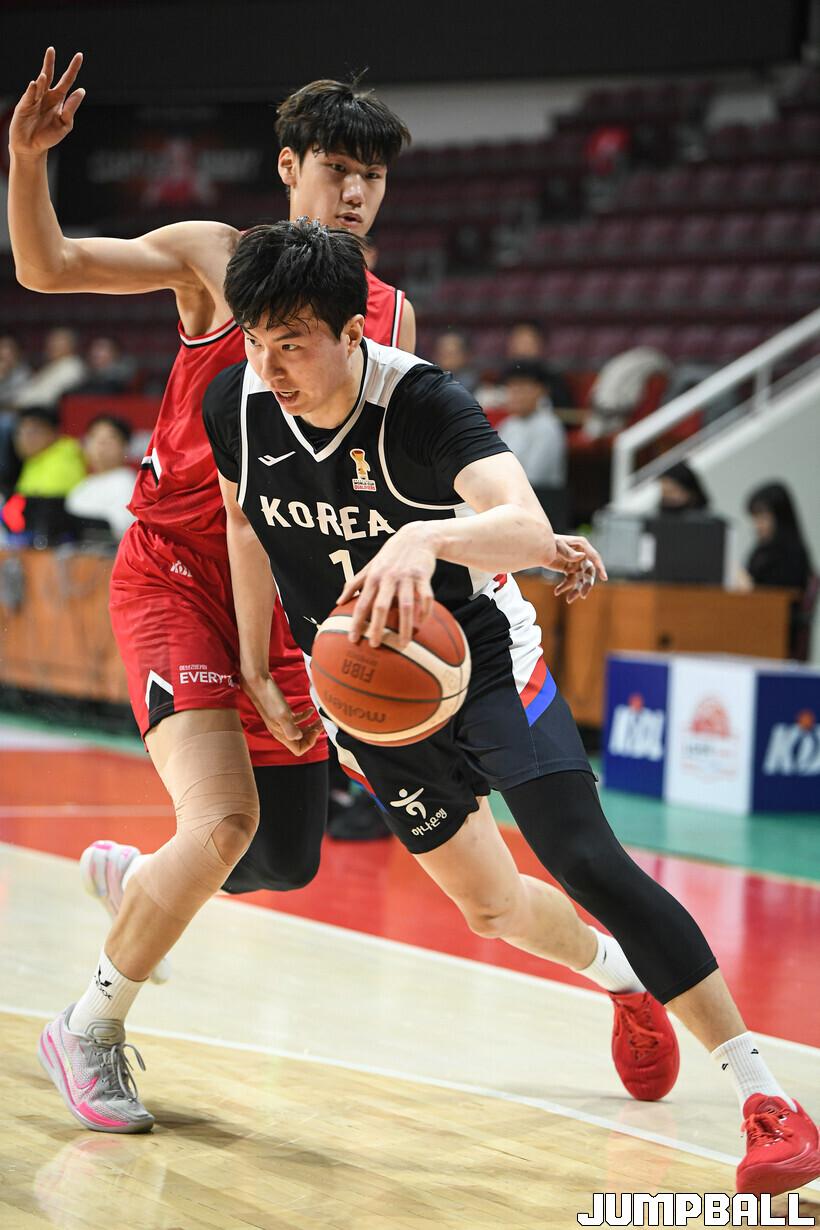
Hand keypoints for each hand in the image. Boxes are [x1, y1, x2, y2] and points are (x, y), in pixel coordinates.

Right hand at [9, 47, 84, 159]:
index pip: (67, 81)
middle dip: (49, 62)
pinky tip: (35, 84)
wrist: (32, 147)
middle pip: (49, 75)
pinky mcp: (24, 106)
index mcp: (58, 99)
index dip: (73, 69)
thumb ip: (72, 108)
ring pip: (39, 85)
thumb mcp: (65, 124)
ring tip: (45, 74)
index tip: (79, 55)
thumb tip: (81, 91)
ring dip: (42, 79)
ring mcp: (34, 99)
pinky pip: (29, 95)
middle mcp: (46, 96)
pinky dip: (32, 90)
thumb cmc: (49, 137)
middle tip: (51, 49)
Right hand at [240, 671, 323, 756]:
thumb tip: (299, 737)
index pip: (298, 749)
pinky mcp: (283, 712)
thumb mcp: (282, 714)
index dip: (309, 742)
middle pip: (300, 740)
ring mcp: (282, 721)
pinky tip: (311, 709)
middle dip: (313, 734)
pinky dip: (305, 716)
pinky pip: (297, 719)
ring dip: (311, 725)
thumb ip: (290, 729)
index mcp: (281, 733)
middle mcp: (281, 730)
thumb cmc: (270, 697)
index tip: (316, 730)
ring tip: (319, 718)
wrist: (258, 682)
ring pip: (300, 729)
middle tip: (321, 724)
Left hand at [337, 523, 436, 647]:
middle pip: (381, 606)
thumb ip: (354, 583)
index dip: (356, 621)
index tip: (352, 639)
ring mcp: (406, 577)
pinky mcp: (423, 576)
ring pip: (406, 605)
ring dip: (405, 626)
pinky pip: (425, 597)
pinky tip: (422, 623)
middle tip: (375, 645)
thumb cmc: (390, 555)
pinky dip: (425, 611)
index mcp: (374, 577)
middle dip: (377, 627)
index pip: (362, 602)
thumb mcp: (371, 566)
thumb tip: (339, 601)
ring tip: (404, 644)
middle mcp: (388, 577)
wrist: (416, 537)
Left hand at [549, 534, 607, 603]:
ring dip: (575, 590)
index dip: (600, 567)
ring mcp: (576, 564)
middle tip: (582, 595)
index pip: (594, 558)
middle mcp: (582, 555)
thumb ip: (569, 552)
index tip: (604, 578)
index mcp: (582, 546)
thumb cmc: (549, 542)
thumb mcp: (557, 545)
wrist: (538, 547)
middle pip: (588, 572)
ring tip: (569, 599)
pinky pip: (570, 581)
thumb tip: (582, 557)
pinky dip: (564, 587)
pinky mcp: (569, 570)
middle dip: (586, 585)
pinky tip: (557, 592)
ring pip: (580, 579)